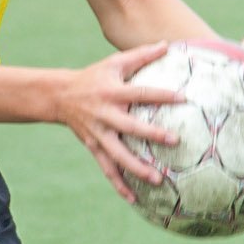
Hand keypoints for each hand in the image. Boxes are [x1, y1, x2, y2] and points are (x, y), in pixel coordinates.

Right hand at [55, 44, 181, 202]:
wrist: (60, 96)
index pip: (141, 93)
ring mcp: (98, 134)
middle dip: (151, 134)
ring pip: (118, 154)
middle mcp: (105, 115)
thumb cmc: (94, 77)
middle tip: (174, 140)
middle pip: (130, 127)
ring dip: (136, 168)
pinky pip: (107, 169)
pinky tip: (133, 199)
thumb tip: (167, 45)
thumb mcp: (113, 63)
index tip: (184, 98)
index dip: (162, 95)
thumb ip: (140, 56)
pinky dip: (119, 184)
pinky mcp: (94, 147)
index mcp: (113, 92)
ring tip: (158, 180)